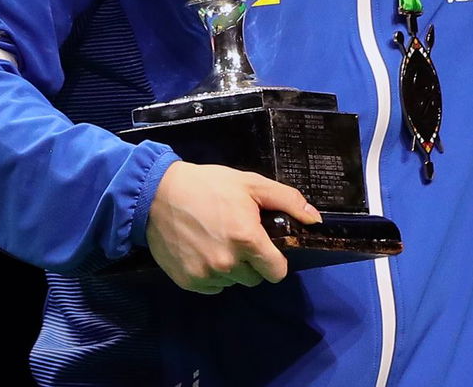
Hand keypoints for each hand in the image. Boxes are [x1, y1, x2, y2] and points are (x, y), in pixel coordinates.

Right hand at [145, 161, 321, 293]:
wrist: (158, 194)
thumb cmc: (209, 185)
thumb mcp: (251, 184)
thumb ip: (287, 201)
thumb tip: (315, 219)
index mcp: (247, 240)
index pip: (277, 272)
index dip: (275, 260)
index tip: (266, 248)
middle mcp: (227, 263)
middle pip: (255, 278)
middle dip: (252, 262)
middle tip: (238, 237)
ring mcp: (205, 275)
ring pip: (232, 283)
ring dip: (231, 269)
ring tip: (217, 241)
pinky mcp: (187, 282)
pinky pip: (211, 287)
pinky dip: (211, 274)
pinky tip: (202, 251)